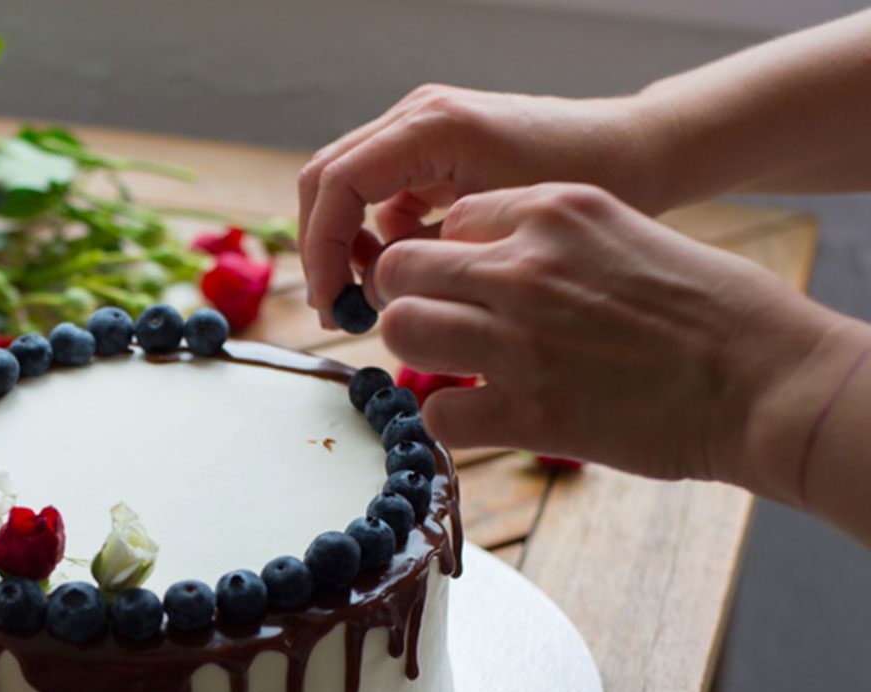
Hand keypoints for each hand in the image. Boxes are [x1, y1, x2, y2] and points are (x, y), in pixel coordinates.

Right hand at [297, 85, 654, 325]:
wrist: (633, 151)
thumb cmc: (582, 187)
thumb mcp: (499, 231)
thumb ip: (427, 256)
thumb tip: (373, 290)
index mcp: (431, 127)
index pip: (337, 184)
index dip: (324, 250)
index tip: (334, 304)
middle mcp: (417, 116)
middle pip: (326, 179)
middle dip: (323, 248)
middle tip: (338, 311)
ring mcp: (422, 128)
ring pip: (345, 185)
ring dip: (345, 243)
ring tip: (368, 298)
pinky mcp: (434, 149)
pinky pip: (380, 192)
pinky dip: (375, 235)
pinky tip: (403, 273)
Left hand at [370, 182, 851, 493]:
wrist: (762, 380)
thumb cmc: (713, 311)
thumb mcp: (630, 233)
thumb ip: (555, 241)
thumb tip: (496, 267)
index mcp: (554, 210)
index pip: (451, 219)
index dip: (450, 258)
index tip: (464, 287)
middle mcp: (524, 267)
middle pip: (402, 266)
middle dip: (408, 297)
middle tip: (435, 327)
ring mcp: (518, 341)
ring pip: (400, 328)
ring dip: (415, 351)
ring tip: (450, 368)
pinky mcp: (526, 412)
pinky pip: (437, 410)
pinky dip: (448, 419)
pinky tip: (480, 417)